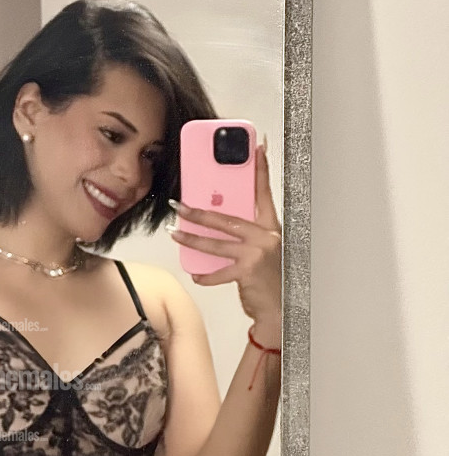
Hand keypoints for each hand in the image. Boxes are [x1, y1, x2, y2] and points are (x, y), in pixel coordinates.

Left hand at [168, 140, 281, 329]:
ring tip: (174, 233)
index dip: (261, 170)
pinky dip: (205, 274)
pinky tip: (195, 274)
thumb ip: (244, 234)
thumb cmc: (269, 277)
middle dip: (200, 211)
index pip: (264, 192)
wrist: (280, 308)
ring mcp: (258, 253)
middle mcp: (266, 236)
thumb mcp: (260, 249)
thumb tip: (214, 222)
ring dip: (192, 238)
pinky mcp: (248, 272)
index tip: (257, 148)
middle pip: (228, 218)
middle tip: (179, 205)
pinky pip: (219, 271)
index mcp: (270, 227)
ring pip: (217, 243)